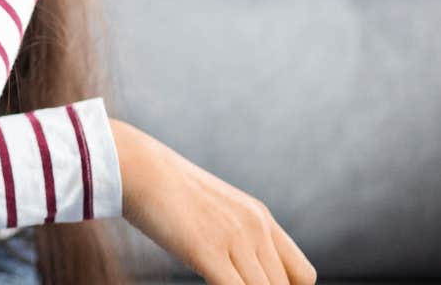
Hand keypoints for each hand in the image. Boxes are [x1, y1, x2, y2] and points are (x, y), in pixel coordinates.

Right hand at [113, 119, 315, 284]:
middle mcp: (255, 228)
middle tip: (234, 284)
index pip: (302, 275)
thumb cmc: (165, 190)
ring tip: (218, 282)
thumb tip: (234, 264)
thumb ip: (232, 233)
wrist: (138, 166)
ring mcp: (233, 239)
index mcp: (260, 218)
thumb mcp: (213, 209)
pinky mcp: (207, 250)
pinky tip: (207, 284)